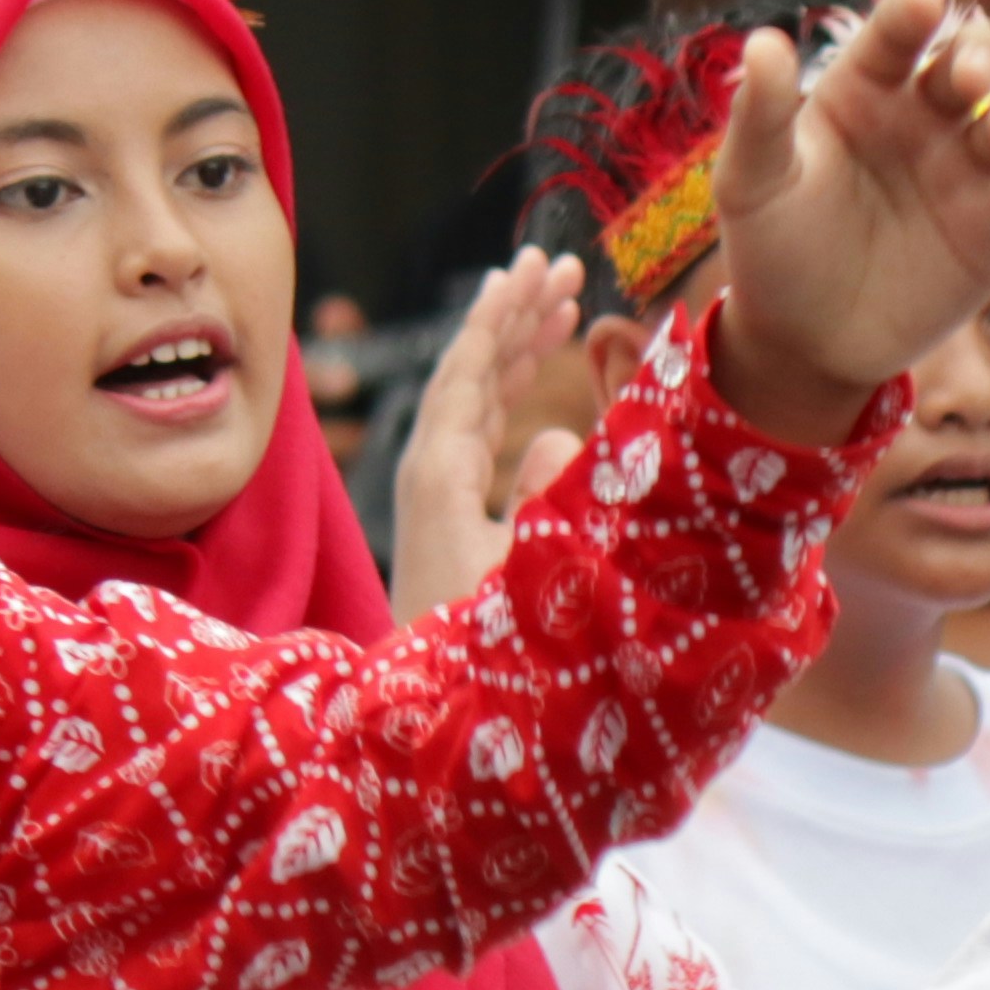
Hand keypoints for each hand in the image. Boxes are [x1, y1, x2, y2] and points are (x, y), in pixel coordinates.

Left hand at [391, 253, 588, 622]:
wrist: (448, 725)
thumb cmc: (496, 652)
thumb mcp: (534, 569)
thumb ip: (551, 493)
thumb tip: (557, 430)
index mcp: (438, 476)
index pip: (467, 370)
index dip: (503, 314)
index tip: (538, 265)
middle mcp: (428, 477)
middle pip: (468, 372)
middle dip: (513, 316)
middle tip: (559, 265)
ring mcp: (437, 499)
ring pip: (475, 401)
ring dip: (515, 350)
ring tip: (561, 304)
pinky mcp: (451, 522)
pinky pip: (478, 436)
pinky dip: (510, 397)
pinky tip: (538, 381)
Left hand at [700, 0, 989, 445]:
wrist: (801, 340)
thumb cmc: (772, 245)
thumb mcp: (753, 181)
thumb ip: (762, 114)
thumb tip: (763, 42)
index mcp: (867, 87)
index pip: (897, 35)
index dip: (912, 14)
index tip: (920, 4)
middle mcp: (926, 116)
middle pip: (976, 59)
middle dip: (983, 54)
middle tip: (968, 76)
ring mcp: (969, 168)